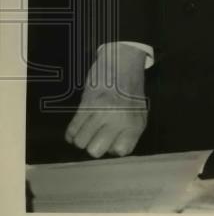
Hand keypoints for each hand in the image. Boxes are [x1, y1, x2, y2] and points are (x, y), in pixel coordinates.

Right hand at [65, 43, 148, 157]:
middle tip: (99, 133)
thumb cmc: (130, 92)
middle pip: (95, 151)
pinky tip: (80, 126)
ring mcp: (101, 112)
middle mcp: (119, 119)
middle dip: (94, 145)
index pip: (122, 151)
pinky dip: (72, 133)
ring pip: (80, 142)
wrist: (122, 64)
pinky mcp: (86, 104)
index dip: (114, 147)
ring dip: (82, 138)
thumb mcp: (139, 114)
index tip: (114, 138)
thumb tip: (113, 151)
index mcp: (135, 123)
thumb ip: (129, 134)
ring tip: (89, 128)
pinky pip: (71, 130)